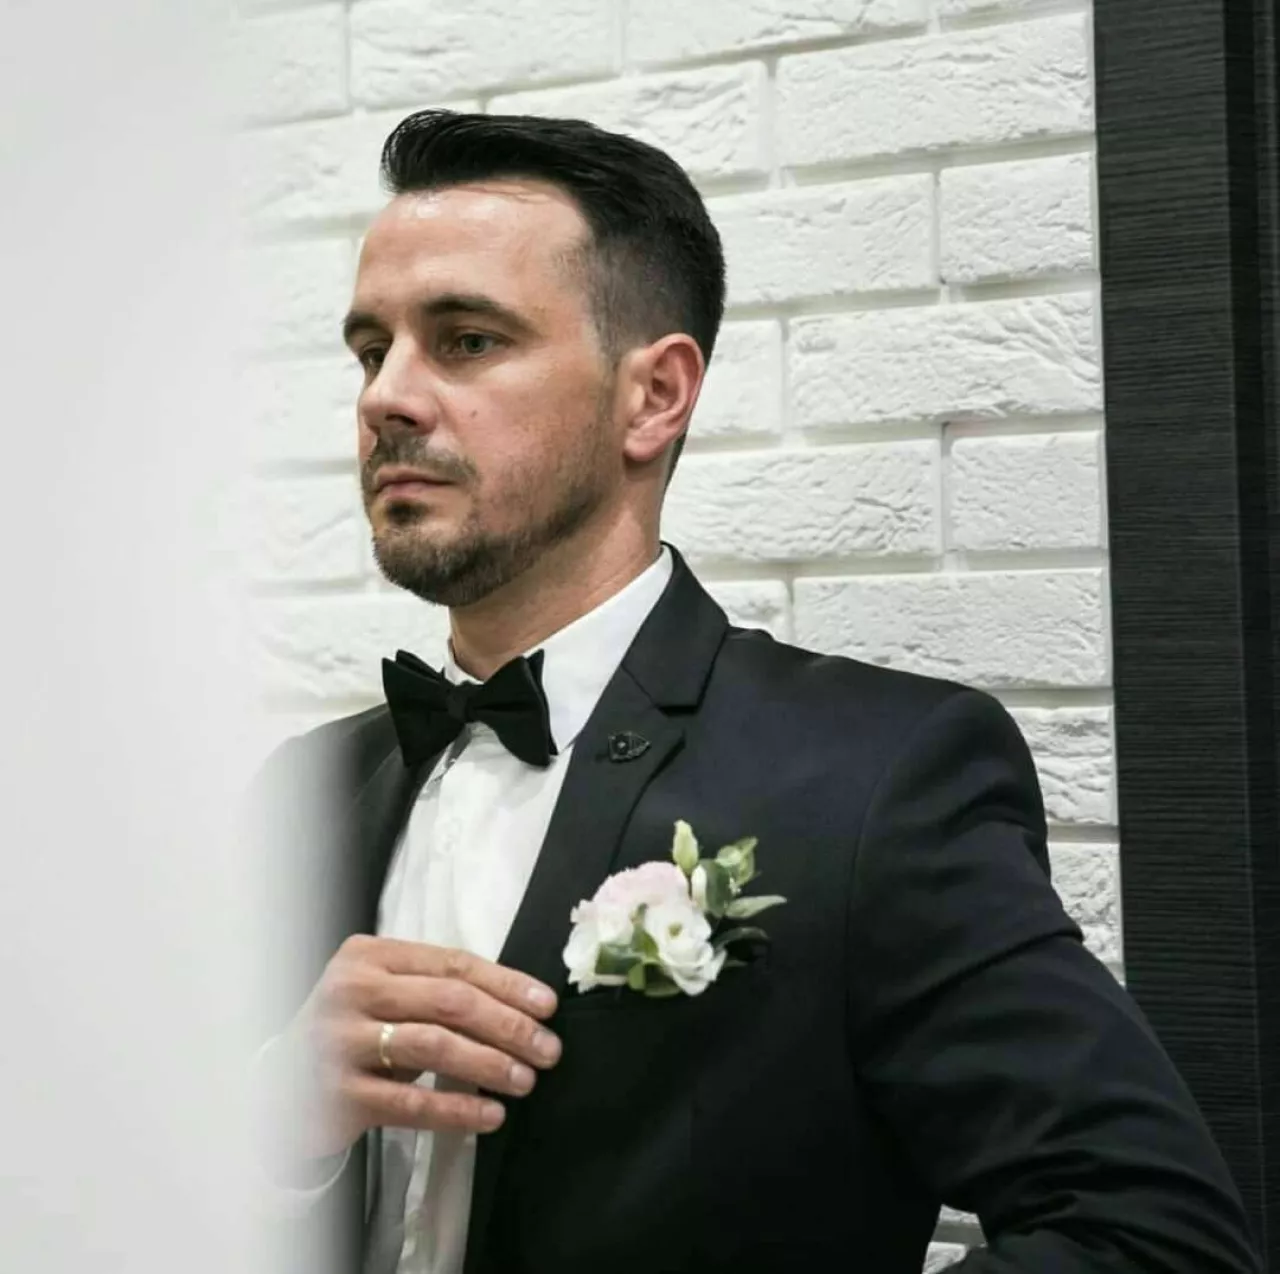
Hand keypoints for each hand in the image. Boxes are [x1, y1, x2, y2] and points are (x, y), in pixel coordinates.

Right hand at [266, 935, 561, 1164]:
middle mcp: (352, 990)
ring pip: (433, 1046)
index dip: (506, 983)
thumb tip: (519, 1006)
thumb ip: (433, 990)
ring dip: (489, 1064)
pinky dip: (457, 1108)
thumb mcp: (382, 995)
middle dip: (508, 1025)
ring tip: (525, 1080)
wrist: (276, 1086)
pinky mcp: (337, 1093)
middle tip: (548, 1049)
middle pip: (449, 1001)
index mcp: (369, 955)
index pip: (453, 962)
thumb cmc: (349, 1032)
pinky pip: (410, 1101)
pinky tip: (489, 1116)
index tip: (547, 1005)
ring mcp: (340, 1041)